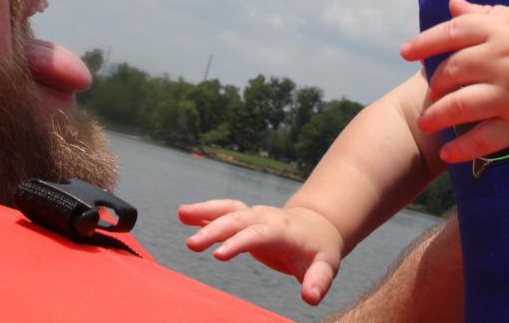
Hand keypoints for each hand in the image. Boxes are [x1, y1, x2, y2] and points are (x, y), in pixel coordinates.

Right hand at [178, 199, 345, 304]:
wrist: (318, 226)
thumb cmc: (320, 250)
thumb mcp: (326, 266)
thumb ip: (318, 281)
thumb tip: (310, 298)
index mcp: (283, 230)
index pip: (258, 234)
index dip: (239, 243)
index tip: (217, 255)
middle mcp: (266, 217)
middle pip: (238, 220)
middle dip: (214, 229)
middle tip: (191, 245)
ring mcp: (255, 215)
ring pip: (228, 210)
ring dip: (205, 212)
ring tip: (182, 214)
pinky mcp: (246, 219)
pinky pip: (224, 212)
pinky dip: (205, 212)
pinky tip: (185, 216)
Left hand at [400, 0, 508, 162]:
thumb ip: (488, 14)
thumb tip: (453, 6)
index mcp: (501, 29)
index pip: (451, 32)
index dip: (424, 42)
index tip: (406, 53)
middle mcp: (501, 60)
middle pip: (451, 72)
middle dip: (434, 83)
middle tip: (431, 91)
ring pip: (460, 107)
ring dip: (437, 116)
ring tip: (427, 122)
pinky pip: (486, 138)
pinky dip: (462, 148)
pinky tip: (449, 153)